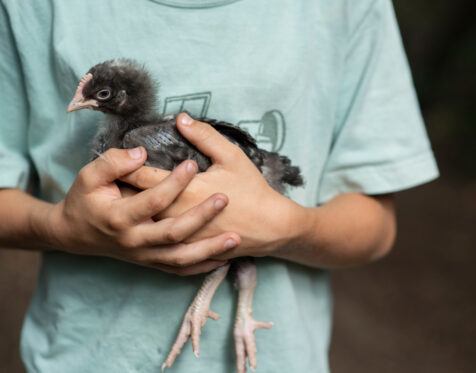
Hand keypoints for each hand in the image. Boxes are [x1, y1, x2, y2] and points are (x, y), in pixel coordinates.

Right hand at [45, 147, 240, 274]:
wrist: (75, 235)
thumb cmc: (84, 201)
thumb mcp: (88, 176)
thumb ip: (113, 162)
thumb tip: (141, 153)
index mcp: (119, 217)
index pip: (153, 200)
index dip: (174, 182)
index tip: (193, 163)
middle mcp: (134, 241)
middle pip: (173, 232)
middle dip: (201, 216)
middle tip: (224, 199)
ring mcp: (144, 256)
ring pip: (181, 257)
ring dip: (209, 250)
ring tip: (235, 238)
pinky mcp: (151, 263)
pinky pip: (179, 270)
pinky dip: (201, 267)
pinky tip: (223, 259)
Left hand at [122, 114, 309, 260]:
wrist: (270, 228)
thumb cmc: (252, 190)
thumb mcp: (232, 157)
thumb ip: (205, 136)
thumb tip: (180, 118)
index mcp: (183, 191)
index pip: (142, 176)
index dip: (127, 164)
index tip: (117, 155)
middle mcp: (175, 216)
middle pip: (136, 201)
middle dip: (119, 188)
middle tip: (106, 178)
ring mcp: (180, 236)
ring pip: (143, 223)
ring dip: (129, 210)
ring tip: (115, 199)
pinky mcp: (187, 248)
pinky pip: (157, 240)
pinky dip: (146, 229)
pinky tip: (140, 223)